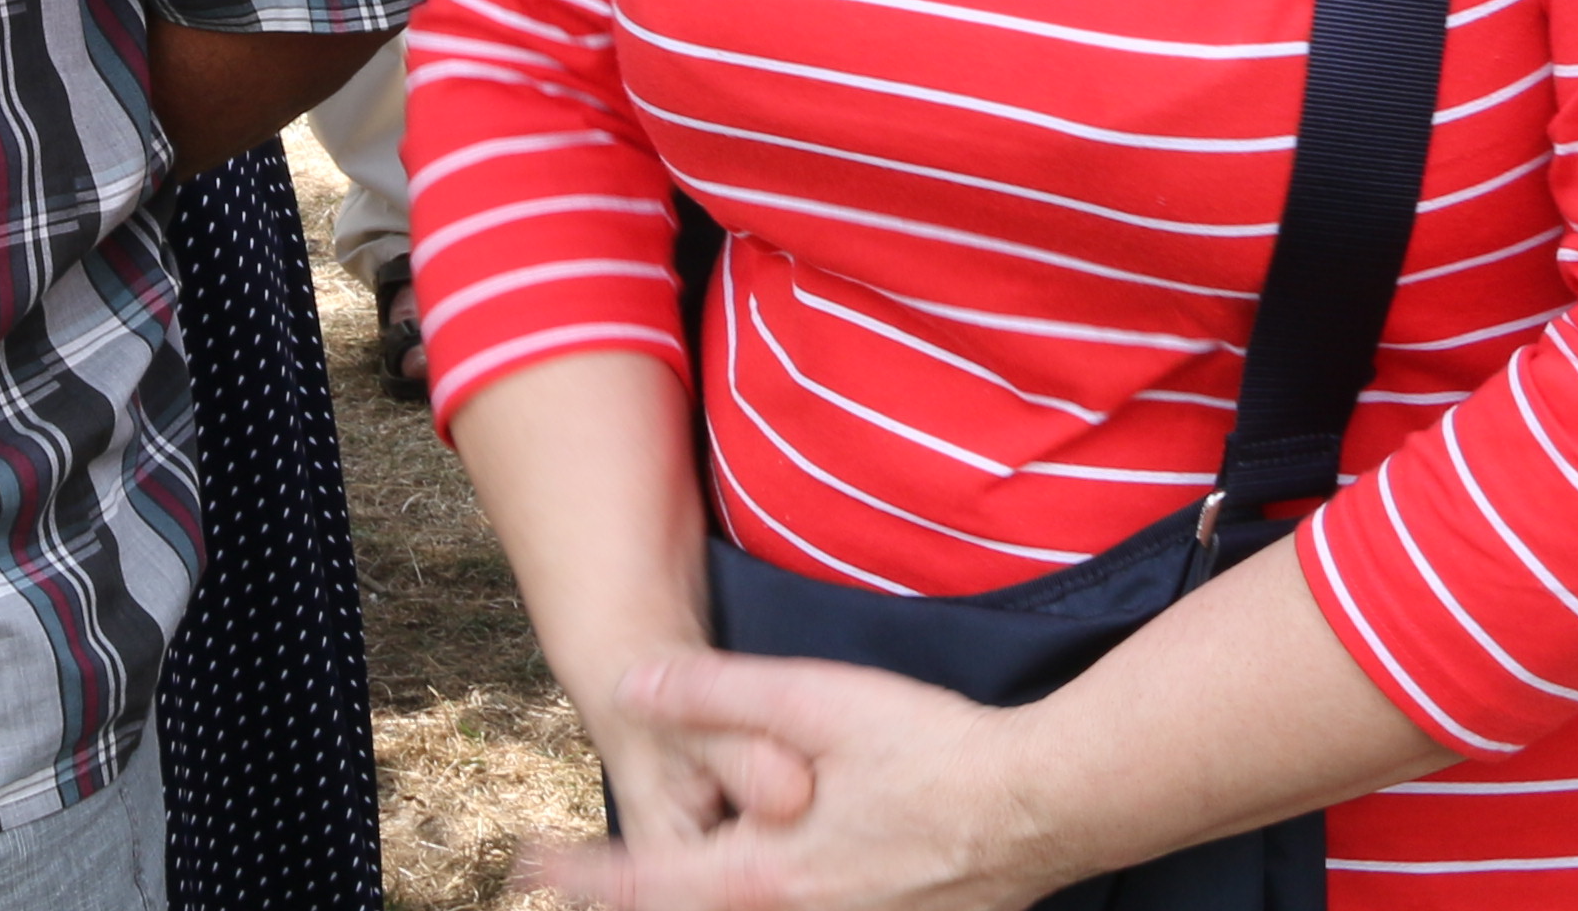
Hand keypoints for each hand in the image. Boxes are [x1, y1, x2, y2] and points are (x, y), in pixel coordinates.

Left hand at [532, 653, 1060, 910]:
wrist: (1047, 804)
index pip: (650, 884)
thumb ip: (715, 694)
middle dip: (642, 893)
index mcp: (770, 876)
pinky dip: (764, 894)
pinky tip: (771, 856)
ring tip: (661, 869)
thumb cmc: (934, 751)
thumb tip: (630, 687)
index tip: (530, 865)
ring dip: (704, 891)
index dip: (585, 874)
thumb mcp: (814, 700)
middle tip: (584, 874)